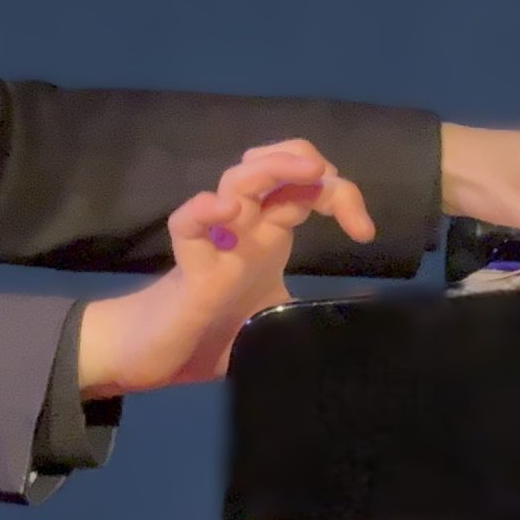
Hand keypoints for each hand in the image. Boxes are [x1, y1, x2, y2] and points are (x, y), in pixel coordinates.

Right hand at [78, 140, 375, 397]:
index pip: (307, 190)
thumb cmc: (210, 334)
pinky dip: (203, 212)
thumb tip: (354, 328)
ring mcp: (216, 242)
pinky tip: (223, 209)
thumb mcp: (278, 322)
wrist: (154, 357)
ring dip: (273, 168)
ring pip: (237, 182)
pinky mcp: (188, 266)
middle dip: (309, 162)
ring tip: (305, 171)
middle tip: (335, 187)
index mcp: (268, 233)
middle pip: (274, 167)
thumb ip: (309, 316)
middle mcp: (244, 227)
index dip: (343, 196)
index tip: (365, 233)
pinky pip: (187, 226)